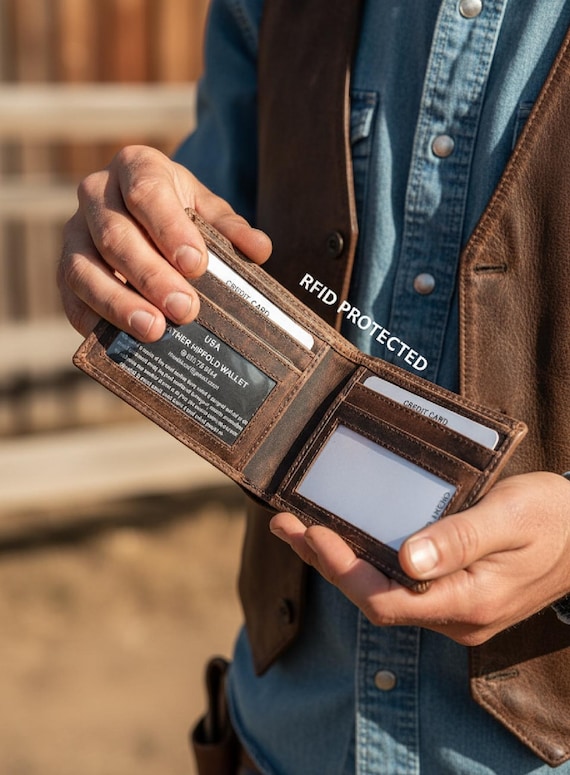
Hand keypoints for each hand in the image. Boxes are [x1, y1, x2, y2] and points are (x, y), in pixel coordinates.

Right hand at [57, 145, 271, 338]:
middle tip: (185, 309)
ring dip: (119, 303)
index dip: (170, 230)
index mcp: (136, 167)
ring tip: (154, 330)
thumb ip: (231, 229)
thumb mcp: (207, 210)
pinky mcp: (64, 269)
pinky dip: (93, 320)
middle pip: (115, 236)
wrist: (142, 211)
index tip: (196, 265)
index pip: (147, 193)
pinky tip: (121, 339)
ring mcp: (74, 233)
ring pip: (84, 269)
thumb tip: (259, 250)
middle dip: (151, 277)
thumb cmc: (179, 211)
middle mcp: (96, 193)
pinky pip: (71, 297)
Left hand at [270, 472, 569, 644]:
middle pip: (375, 599)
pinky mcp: (454, 594)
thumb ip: (460, 540)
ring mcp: (454, 609)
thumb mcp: (510, 518)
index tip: (312, 531)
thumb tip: (407, 560)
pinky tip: (348, 539)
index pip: (387, 600)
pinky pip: (399, 586)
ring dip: (341, 562)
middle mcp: (456, 616)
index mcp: (469, 601)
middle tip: (288, 524)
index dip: (342, 570)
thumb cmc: (554, 518)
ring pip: (384, 593)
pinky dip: (367, 562)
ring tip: (301, 528)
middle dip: (327, 563)